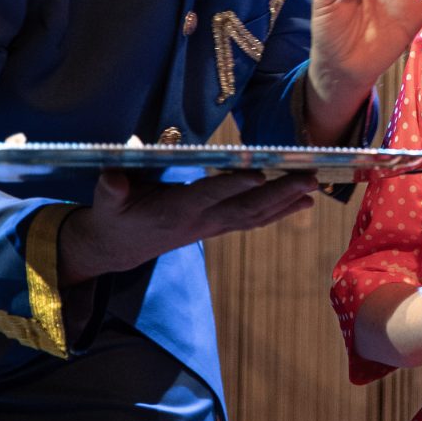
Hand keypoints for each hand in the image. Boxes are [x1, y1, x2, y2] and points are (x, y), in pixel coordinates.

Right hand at [58, 169, 319, 284]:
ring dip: (287, 202)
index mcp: (175, 210)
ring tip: (315, 188)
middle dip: (279, 194)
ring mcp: (212, 226)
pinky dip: (280, 211)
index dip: (232, 185)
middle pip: (245, 208)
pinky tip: (304, 201)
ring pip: (255, 216)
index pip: (208, 195)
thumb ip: (111, 188)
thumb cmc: (114, 216)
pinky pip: (254, 220)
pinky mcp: (217, 227)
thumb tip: (112, 175)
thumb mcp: (106, 202)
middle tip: (309, 178)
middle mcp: (200, 221)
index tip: (258, 172)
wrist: (118, 249)